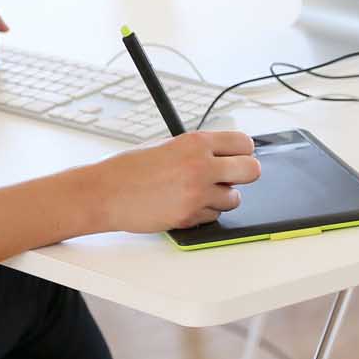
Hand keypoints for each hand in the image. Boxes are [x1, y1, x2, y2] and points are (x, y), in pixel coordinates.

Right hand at [82, 130, 260, 233]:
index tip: (237, 156)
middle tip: (228, 176)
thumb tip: (225, 156)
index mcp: (194, 142)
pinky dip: (203, 212)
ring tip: (196, 192)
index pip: (244, 143)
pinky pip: (214, 216)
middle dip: (243, 174)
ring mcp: (197, 193)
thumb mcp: (165, 146)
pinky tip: (183, 204)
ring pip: (235, 199)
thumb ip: (197, 150)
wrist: (106, 192)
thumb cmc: (130, 168)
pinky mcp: (191, 216)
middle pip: (252, 171)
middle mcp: (200, 166)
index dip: (242, 151)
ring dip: (220, 197)